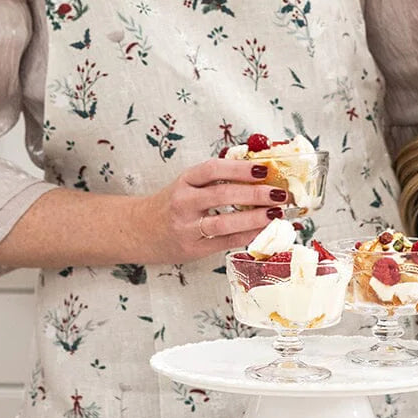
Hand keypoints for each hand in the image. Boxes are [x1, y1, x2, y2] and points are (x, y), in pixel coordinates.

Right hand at [141, 158, 288, 262]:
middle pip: (222, 195)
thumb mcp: (187, 185)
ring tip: (276, 214)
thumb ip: (216, 180)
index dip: (239, 168)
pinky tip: (263, 231)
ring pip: (224, 222)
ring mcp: (186, 227)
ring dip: (254, 218)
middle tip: (279, 194)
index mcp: (184, 181)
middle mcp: (183, 202)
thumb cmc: (171, 204)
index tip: (263, 169)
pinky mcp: (192, 248)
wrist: (138, 231)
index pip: (212, 170)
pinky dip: (246, 236)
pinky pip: (224, 242)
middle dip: (255, 194)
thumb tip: (260, 174)